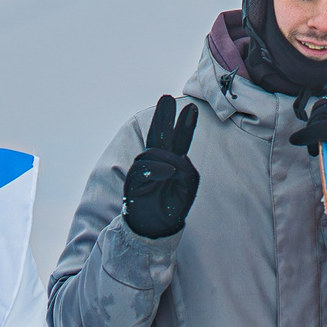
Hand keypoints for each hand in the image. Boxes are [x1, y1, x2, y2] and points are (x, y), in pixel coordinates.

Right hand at [122, 95, 200, 238]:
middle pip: (159, 135)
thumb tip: (171, 162)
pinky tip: (167, 171)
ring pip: (152, 154)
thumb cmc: (172, 205)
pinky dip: (156, 169)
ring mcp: (143, 170)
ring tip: (172, 172)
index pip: (178, 139)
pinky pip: (143, 170)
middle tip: (166, 98)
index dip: (185, 124)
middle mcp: (156, 162)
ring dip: (164, 159)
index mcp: (172, 161)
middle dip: (163, 117)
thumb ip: (186, 170)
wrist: (155, 228)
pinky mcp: (134, 182)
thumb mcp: (188, 187)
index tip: (192, 108)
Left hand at [289, 93, 326, 174]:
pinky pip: (311, 130)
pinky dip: (302, 136)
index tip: (318, 116)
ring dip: (310, 132)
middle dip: (314, 121)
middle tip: (314, 139)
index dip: (325, 108)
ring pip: (315, 119)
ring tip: (313, 148)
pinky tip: (296, 141)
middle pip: (322, 106)